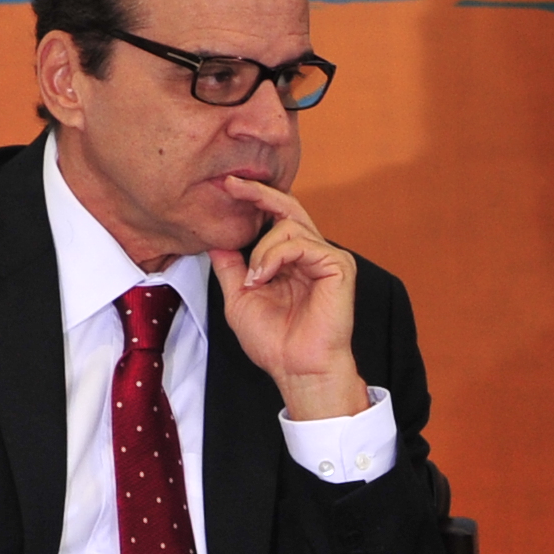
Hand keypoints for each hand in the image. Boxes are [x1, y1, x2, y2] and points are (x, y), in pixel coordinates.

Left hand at [210, 177, 362, 417]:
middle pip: (288, 207)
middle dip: (258, 193)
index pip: (276, 217)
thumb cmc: (274, 342)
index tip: (226, 187)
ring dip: (262, 250)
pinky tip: (264, 278)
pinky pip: (301, 243)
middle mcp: (313, 253)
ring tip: (254, 279)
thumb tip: (215, 239)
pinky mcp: (338, 265)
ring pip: (289, 226)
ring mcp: (328, 257)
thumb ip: (231, 267)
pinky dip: (275, 257)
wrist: (298, 369)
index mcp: (293, 259)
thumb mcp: (240, 297)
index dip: (254, 199)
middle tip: (231, 184)